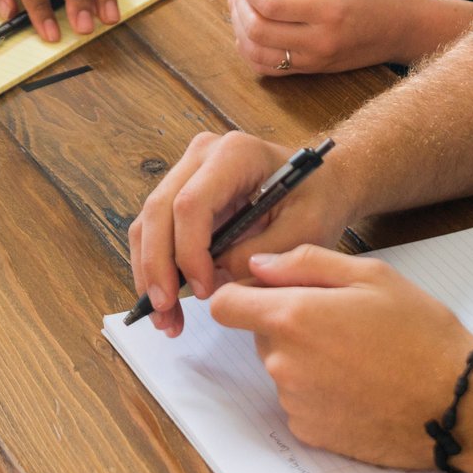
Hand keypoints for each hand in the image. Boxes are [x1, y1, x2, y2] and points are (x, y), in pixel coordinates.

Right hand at [126, 130, 354, 335]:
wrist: (322, 182)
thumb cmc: (318, 200)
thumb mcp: (306, 229)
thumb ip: (265, 253)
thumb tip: (218, 277)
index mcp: (235, 154)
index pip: (191, 203)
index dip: (189, 252)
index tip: (204, 291)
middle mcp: (203, 155)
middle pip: (159, 211)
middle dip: (157, 267)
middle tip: (165, 312)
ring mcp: (188, 171)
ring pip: (149, 222)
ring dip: (150, 272)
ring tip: (164, 318)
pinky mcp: (182, 192)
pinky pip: (157, 230)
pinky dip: (156, 267)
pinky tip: (167, 301)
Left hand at [209, 245, 472, 468]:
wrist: (457, 401)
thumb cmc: (421, 333)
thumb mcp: (371, 274)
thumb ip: (306, 262)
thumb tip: (260, 265)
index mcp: (294, 317)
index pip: (225, 305)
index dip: (241, 293)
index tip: (266, 291)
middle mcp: (284, 363)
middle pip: (259, 334)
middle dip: (288, 322)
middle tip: (340, 319)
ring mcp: (295, 401)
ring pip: (282, 366)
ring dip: (306, 356)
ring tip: (358, 353)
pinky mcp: (310, 430)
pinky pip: (299, 399)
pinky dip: (319, 390)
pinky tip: (358, 382)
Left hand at [230, 0, 434, 75]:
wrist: (403, 27)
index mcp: (328, 10)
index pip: (270, 4)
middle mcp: (319, 41)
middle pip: (258, 29)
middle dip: (240, 4)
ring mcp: (314, 60)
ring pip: (257, 53)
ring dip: (240, 27)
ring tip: (243, 3)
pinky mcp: (312, 70)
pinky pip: (268, 68)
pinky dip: (251, 49)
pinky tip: (253, 26)